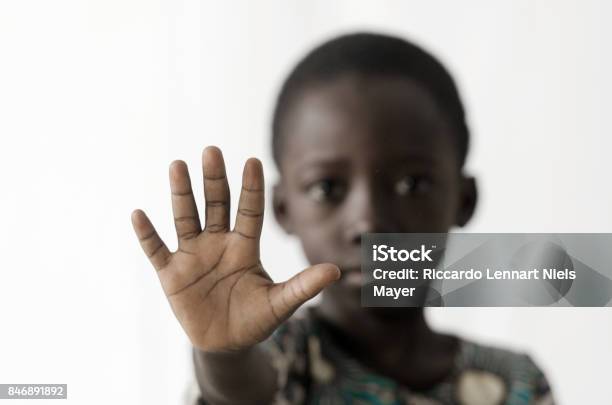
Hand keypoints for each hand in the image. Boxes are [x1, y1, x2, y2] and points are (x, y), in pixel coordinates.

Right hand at [131, 146, 339, 351]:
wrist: (226, 344)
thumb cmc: (256, 320)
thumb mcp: (280, 303)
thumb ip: (303, 286)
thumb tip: (336, 271)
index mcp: (244, 247)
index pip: (249, 212)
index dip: (251, 188)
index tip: (253, 161)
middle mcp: (218, 244)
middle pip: (216, 205)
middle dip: (214, 179)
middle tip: (212, 150)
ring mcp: (193, 257)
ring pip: (186, 218)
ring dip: (181, 194)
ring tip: (178, 165)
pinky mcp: (171, 274)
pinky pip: (156, 251)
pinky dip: (147, 235)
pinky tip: (139, 215)